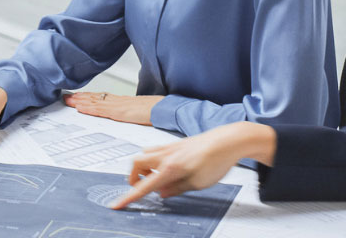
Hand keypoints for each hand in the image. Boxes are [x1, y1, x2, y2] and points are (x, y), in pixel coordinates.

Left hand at [64, 92, 162, 125]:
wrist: (166, 109)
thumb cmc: (157, 110)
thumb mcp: (142, 112)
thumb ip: (134, 113)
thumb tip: (130, 116)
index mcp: (124, 101)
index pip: (102, 97)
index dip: (89, 96)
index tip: (78, 96)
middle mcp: (119, 101)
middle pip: (96, 98)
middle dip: (80, 97)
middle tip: (65, 96)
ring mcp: (119, 106)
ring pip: (95, 102)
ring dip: (80, 101)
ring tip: (68, 100)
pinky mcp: (120, 112)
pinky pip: (101, 110)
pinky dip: (89, 109)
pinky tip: (80, 108)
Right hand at [109, 122, 275, 209]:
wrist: (229, 140)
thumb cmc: (216, 160)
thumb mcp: (198, 183)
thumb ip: (177, 189)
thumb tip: (162, 193)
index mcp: (170, 169)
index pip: (143, 187)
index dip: (129, 198)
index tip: (116, 205)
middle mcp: (166, 155)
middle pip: (136, 163)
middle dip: (133, 177)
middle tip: (140, 187)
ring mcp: (170, 147)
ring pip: (145, 154)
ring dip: (143, 167)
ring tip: (156, 178)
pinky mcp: (176, 143)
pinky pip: (156, 149)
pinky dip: (154, 159)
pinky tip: (166, 167)